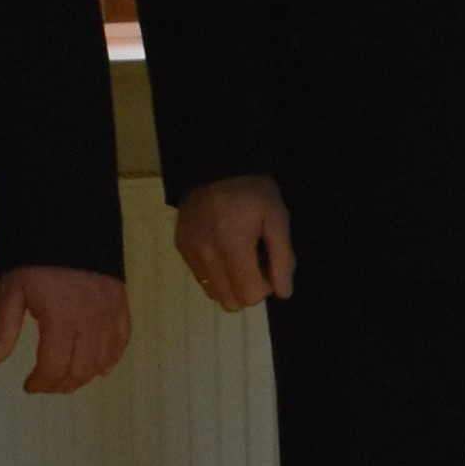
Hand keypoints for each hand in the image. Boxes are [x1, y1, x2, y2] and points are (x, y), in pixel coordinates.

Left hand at [0, 264, 131, 392]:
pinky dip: (112, 359)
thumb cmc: (37, 258)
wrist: (70, 226)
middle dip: (60, 384)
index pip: (53, 367)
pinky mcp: (121, 306)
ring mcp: (109, 314)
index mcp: (60, 320)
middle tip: (46, 385)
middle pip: (79, 370)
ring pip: (102, 361)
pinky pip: (122, 341)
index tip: (29, 385)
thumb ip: (4, 327)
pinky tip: (102, 368)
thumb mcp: (12, 289)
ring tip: (68, 379)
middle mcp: (89, 322)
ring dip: (85, 377)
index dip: (40, 383)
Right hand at [175, 174, 295, 310]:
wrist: (217, 164)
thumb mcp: (277, 219)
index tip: (269, 263)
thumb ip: (282, 258)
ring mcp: (189, 252)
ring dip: (230, 282)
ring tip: (239, 253)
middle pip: (230, 301)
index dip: (266, 286)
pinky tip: (223, 246)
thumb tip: (283, 293)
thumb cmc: (254, 191)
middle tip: (256, 260)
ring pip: (213, 292)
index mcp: (232, 249)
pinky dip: (215, 271)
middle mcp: (206, 256)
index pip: (249, 296)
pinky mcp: (180, 246)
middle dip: (248, 288)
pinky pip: (200, 276)